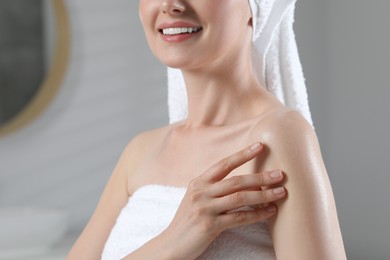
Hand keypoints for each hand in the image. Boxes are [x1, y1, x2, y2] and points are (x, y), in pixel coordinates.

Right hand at [160, 142, 285, 258]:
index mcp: (198, 183)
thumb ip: (214, 189)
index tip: (260, 145)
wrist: (172, 244)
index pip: (223, 164)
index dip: (242, 154)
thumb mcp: (197, 199)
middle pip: (236, 181)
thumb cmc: (188, 221)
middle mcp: (200, 192)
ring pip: (240, 198)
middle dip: (260, 177)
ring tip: (280, 192)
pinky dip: (257, 214)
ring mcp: (204, 209)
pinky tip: (269, 211)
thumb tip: (247, 183)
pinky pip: (239, 218)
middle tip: (280, 174)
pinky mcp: (209, 226)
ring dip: (263, 195)